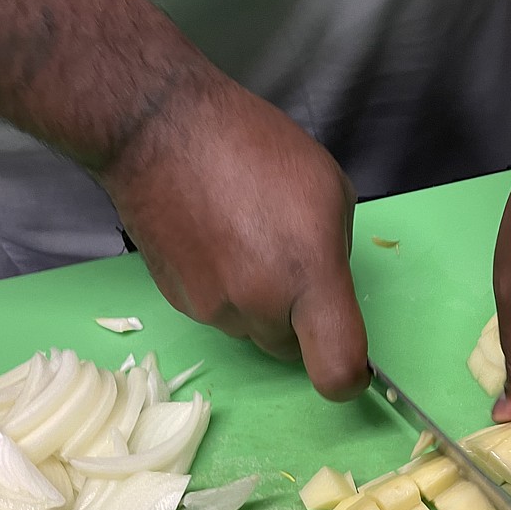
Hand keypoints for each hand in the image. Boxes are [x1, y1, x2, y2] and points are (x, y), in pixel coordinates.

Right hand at [100, 76, 368, 400]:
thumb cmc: (252, 145)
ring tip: (246, 239)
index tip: (353, 365)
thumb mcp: (328, 187)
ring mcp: (214, 309)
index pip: (336, 369)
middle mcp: (261, 305)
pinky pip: (218, 314)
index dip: (351, 379)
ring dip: (259, 304)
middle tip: (289, 264)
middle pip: (292, 351)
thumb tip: (326, 287)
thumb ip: (336, 252)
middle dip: (300, 323)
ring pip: (253, 331)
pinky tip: (216, 240)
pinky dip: (224, 291)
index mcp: (310, 277)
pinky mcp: (179, 303)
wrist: (157, 131)